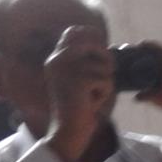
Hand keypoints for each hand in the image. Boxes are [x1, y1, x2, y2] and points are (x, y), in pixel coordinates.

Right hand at [41, 25, 112, 161]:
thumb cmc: (78, 107)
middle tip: (104, 76)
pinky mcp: (78, 81)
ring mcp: (67, 69)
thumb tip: (105, 49)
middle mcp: (58, 60)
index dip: (93, 36)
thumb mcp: (80, 81)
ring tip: (92, 96)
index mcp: (56, 58)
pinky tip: (91, 103)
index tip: (102, 50)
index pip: (74, 32)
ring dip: (105, 83)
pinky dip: (105, 93)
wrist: (67, 129)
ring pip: (103, 66)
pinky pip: (105, 80)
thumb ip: (86, 63)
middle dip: (105, 59)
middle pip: (93, 43)